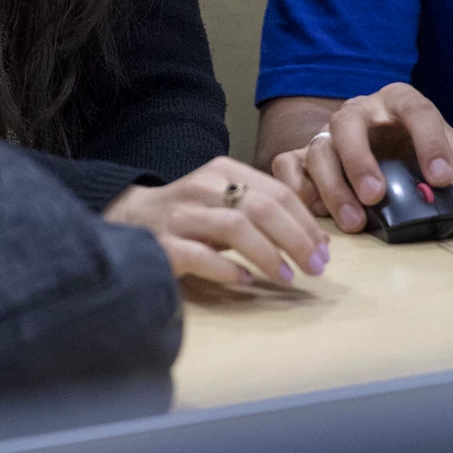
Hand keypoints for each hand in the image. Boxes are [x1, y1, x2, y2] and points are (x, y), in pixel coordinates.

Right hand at [104, 156, 330, 285]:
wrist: (128, 218)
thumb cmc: (191, 216)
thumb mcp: (228, 204)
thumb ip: (268, 215)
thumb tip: (319, 241)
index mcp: (224, 171)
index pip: (277, 192)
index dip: (306, 222)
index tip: (324, 250)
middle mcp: (203, 187)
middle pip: (261, 207)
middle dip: (296, 239)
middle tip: (316, 266)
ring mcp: (181, 215)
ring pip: (234, 228)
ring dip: (268, 255)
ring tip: (288, 277)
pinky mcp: (163, 243)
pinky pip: (200, 256)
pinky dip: (228, 269)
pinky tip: (245, 281)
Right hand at [270, 83, 452, 233]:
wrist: (389, 154)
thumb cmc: (421, 155)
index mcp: (400, 101)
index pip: (416, 111)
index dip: (430, 142)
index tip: (441, 179)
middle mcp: (360, 111)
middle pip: (348, 122)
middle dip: (360, 160)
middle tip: (377, 196)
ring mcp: (328, 133)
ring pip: (318, 149)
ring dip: (333, 186)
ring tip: (355, 222)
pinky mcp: (304, 156)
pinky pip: (287, 165)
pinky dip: (299, 188)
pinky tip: (318, 212)